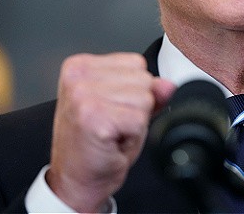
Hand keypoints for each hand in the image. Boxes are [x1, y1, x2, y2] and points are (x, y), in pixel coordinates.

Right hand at [46, 52, 175, 211]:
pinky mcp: (94, 117)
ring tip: (112, 133)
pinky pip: (139, 120)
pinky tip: (112, 142)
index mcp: (80, 66)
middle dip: (136, 107)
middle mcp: (78, 76)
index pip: (136, 62)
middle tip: (111, 125)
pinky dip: (133, 136)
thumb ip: (147, 92)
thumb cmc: (93, 145)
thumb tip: (167, 84)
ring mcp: (83, 95)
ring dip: (135, 122)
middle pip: (143, 79)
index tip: (110, 109)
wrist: (75, 181)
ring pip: (144, 99)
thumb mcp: (122, 109)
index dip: (133, 91)